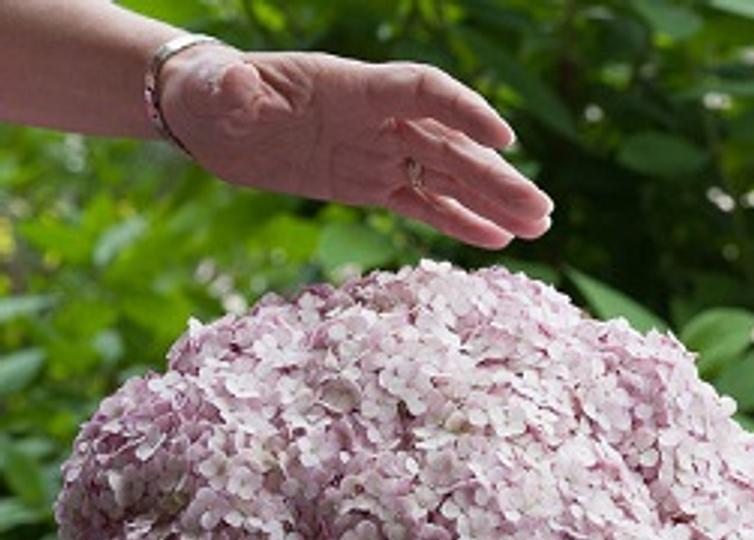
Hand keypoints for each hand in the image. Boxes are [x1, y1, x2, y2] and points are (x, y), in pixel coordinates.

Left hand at [160, 46, 553, 248]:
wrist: (212, 118)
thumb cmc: (212, 94)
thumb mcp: (215, 91)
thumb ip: (231, 88)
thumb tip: (238, 86)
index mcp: (351, 88)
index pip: (421, 92)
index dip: (464, 112)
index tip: (506, 140)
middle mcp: (376, 121)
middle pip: (450, 146)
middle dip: (497, 178)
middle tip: (542, 209)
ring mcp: (377, 154)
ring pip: (447, 179)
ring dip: (493, 202)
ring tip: (538, 227)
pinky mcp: (369, 184)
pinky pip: (421, 205)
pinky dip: (457, 222)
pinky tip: (495, 239)